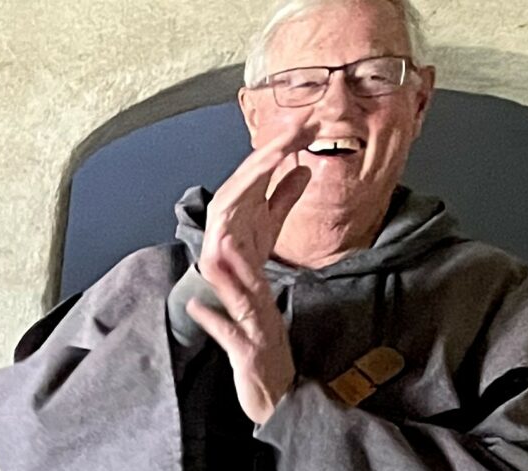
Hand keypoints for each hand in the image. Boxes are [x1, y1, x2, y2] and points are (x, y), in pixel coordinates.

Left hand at [188, 231, 297, 424]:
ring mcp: (259, 337)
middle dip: (238, 258)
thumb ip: (254, 317)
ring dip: (226, 280)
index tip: (232, 237)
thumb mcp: (264, 339)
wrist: (284, 406)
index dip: (245, 259)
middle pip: (253, 283)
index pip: (258, 281)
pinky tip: (195, 307)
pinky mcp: (249, 356)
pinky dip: (211, 319)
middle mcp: (267, 321)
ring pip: (243, 302)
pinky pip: (229, 334)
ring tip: (209, 260)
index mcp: (270, 315)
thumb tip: (241, 299)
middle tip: (222, 235)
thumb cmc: (271, 374)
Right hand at [204, 118, 314, 276]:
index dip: (288, 143)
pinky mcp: (215, 233)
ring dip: (262, 160)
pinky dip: (245, 185)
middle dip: (276, 143)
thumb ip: (285, 195)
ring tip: (285, 143)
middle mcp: (229, 199)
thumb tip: (304, 169)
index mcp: (243, 194)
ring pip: (242, 180)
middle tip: (302, 123)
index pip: (268, 162)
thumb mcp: (272, 220)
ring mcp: (220, 215)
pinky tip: (264, 169)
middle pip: (255, 165)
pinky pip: (230, 205)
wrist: (232, 289)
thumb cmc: (245, 253)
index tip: (312, 126)